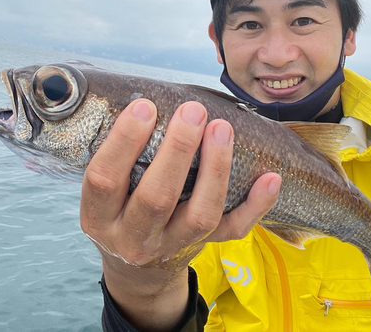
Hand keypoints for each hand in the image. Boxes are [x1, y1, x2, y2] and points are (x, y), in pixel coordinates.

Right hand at [80, 98, 279, 329]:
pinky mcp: (202, 248)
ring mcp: (171, 246)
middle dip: (177, 151)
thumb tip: (147, 101)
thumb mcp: (105, 191)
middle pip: (156, 199)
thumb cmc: (120, 211)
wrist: (138, 269)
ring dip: (215, 170)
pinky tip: (270, 178)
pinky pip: (232, 230)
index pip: (104, 179)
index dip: (124, 141)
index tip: (145, 106)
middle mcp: (133, 237)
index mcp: (100, 216)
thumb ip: (119, 157)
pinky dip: (255, 205)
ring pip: (200, 215)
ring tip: (222, 129)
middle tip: (193, 112)